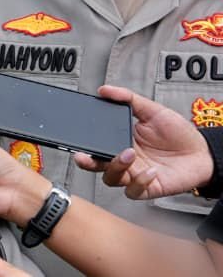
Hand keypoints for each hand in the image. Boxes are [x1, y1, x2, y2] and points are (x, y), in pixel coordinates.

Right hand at [73, 84, 210, 198]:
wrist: (203, 152)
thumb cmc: (180, 133)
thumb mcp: (153, 111)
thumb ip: (128, 99)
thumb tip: (105, 90)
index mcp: (121, 141)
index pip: (97, 145)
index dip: (84, 145)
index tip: (78, 142)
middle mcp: (126, 160)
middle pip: (98, 165)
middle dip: (88, 162)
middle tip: (85, 157)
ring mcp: (135, 175)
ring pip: (112, 179)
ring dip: (116, 167)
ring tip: (128, 154)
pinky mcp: (148, 188)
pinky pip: (134, 191)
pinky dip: (139, 182)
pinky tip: (150, 171)